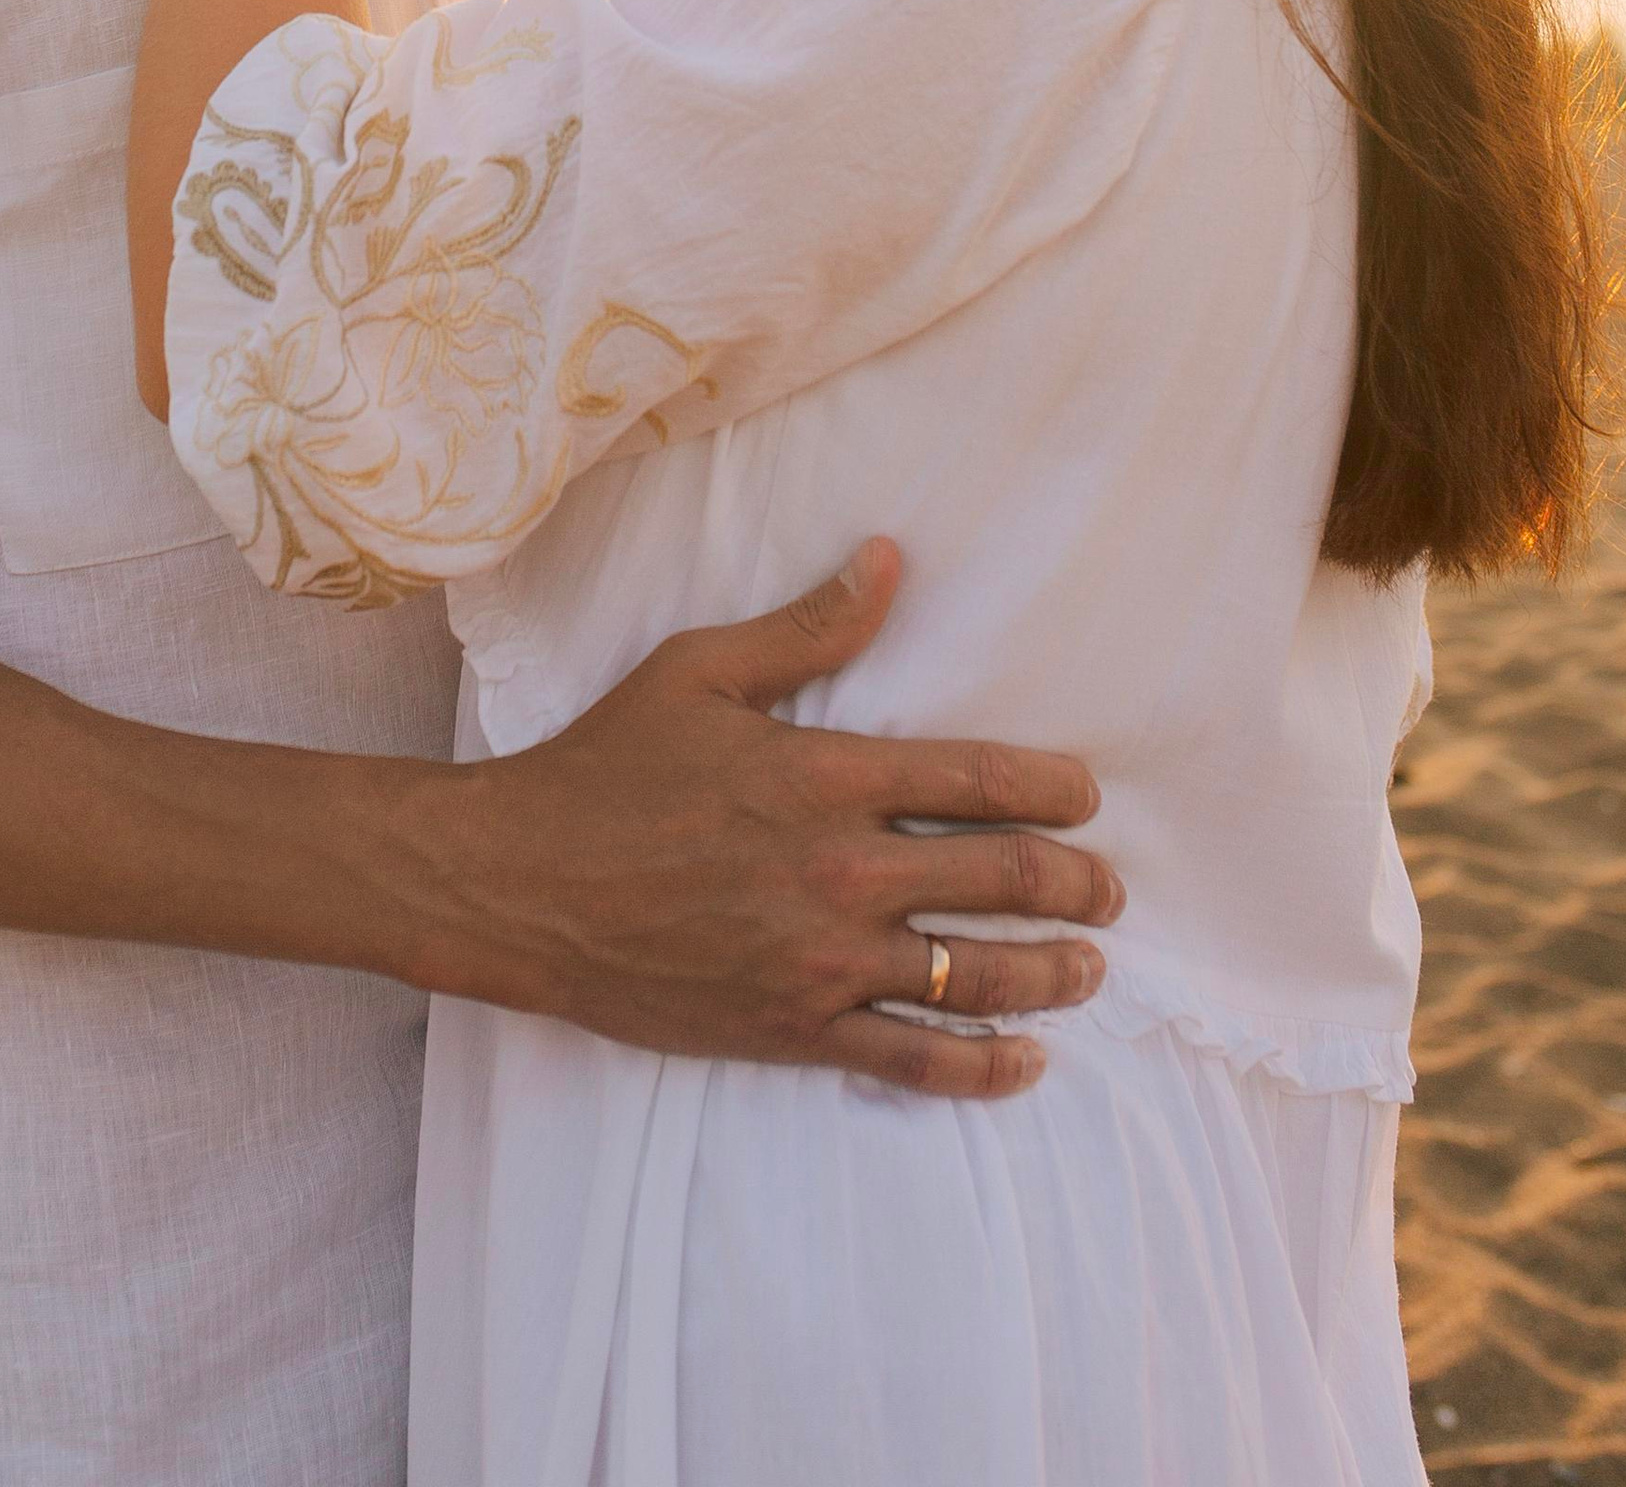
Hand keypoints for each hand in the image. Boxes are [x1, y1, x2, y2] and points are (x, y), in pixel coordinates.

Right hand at [398, 539, 1120, 1094]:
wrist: (518, 883)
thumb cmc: (605, 766)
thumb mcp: (698, 671)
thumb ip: (808, 628)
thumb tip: (888, 560)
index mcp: (824, 776)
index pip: (978, 783)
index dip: (1054, 791)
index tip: (1088, 798)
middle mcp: (839, 872)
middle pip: (1000, 880)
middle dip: (1074, 886)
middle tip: (1107, 891)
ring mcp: (819, 961)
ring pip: (973, 976)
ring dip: (1050, 973)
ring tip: (1088, 969)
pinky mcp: (791, 1029)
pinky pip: (911, 1060)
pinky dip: (981, 1066)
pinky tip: (1023, 1060)